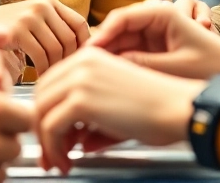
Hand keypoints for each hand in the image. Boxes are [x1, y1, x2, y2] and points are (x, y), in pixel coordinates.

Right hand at [0, 0, 88, 74]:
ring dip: (55, 68)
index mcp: (49, 1)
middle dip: (68, 62)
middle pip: (70, 40)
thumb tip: (90, 49)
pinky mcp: (17, 31)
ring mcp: (29, 17)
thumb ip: (57, 30)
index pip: (80, 25)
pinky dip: (42, 71)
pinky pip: (41, 57)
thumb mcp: (36, 24)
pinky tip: (38, 78)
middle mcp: (41, 5)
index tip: (78, 63)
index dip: (84, 46)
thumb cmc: (10, 33)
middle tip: (62, 76)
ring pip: (57, 50)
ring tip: (50, 78)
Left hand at [33, 47, 204, 174]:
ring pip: (41, 113)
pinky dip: (53, 149)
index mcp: (89, 57)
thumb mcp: (116, 104)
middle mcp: (81, 62)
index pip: (51, 85)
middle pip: (41, 98)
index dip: (47, 115)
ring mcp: (79, 79)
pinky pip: (50, 128)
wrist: (178, 108)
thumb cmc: (159, 107)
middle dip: (42, 131)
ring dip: (47, 144)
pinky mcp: (81, 100)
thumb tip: (73, 142)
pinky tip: (67, 163)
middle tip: (52, 156)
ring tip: (60, 162)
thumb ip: (89, 119)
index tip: (53, 140)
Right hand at [88, 1, 219, 83]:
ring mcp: (152, 35)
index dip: (101, 36)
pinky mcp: (153, 50)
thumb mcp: (176, 67)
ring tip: (89, 78)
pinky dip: (118, 67)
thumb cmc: (215, 67)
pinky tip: (106, 82)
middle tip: (81, 69)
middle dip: (100, 50)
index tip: (87, 54)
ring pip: (119, 45)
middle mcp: (154, 19)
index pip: (121, 18)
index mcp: (163, 13)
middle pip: (117, 31)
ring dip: (107, 60)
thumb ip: (141, 65)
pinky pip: (128, 55)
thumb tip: (108, 68)